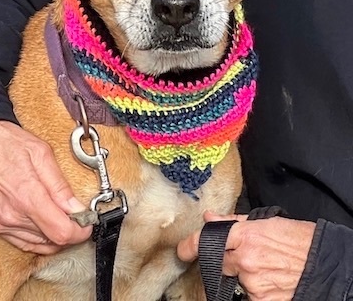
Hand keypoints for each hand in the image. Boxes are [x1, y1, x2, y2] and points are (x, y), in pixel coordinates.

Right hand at [0, 120, 91, 254]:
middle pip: (53, 241)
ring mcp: (0, 223)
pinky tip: (42, 222)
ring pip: (39, 244)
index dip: (80, 231)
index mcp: (27, 196)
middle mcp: (12, 215)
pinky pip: (22, 242)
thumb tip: (76, 207)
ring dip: (53, 233)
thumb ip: (60, 184)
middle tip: (74, 214)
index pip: (62, 233)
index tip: (87, 222)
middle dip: (69, 230)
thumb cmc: (2, 141)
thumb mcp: (40, 152)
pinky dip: (37, 237)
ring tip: (58, 214)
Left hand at [177, 212, 314, 300]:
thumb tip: (210, 217)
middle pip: (216, 262)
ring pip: (233, 280)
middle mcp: (244, 259)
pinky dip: (253, 291)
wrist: (328, 265)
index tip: (182, 250)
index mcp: (244, 234)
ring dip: (241, 276)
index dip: (189, 245)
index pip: (206, 239)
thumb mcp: (267, 223)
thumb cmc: (301, 241)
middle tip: (239, 260)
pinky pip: (247, 296)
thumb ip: (234, 221)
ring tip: (265, 269)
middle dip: (222, 261)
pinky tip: (269, 282)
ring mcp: (252, 282)